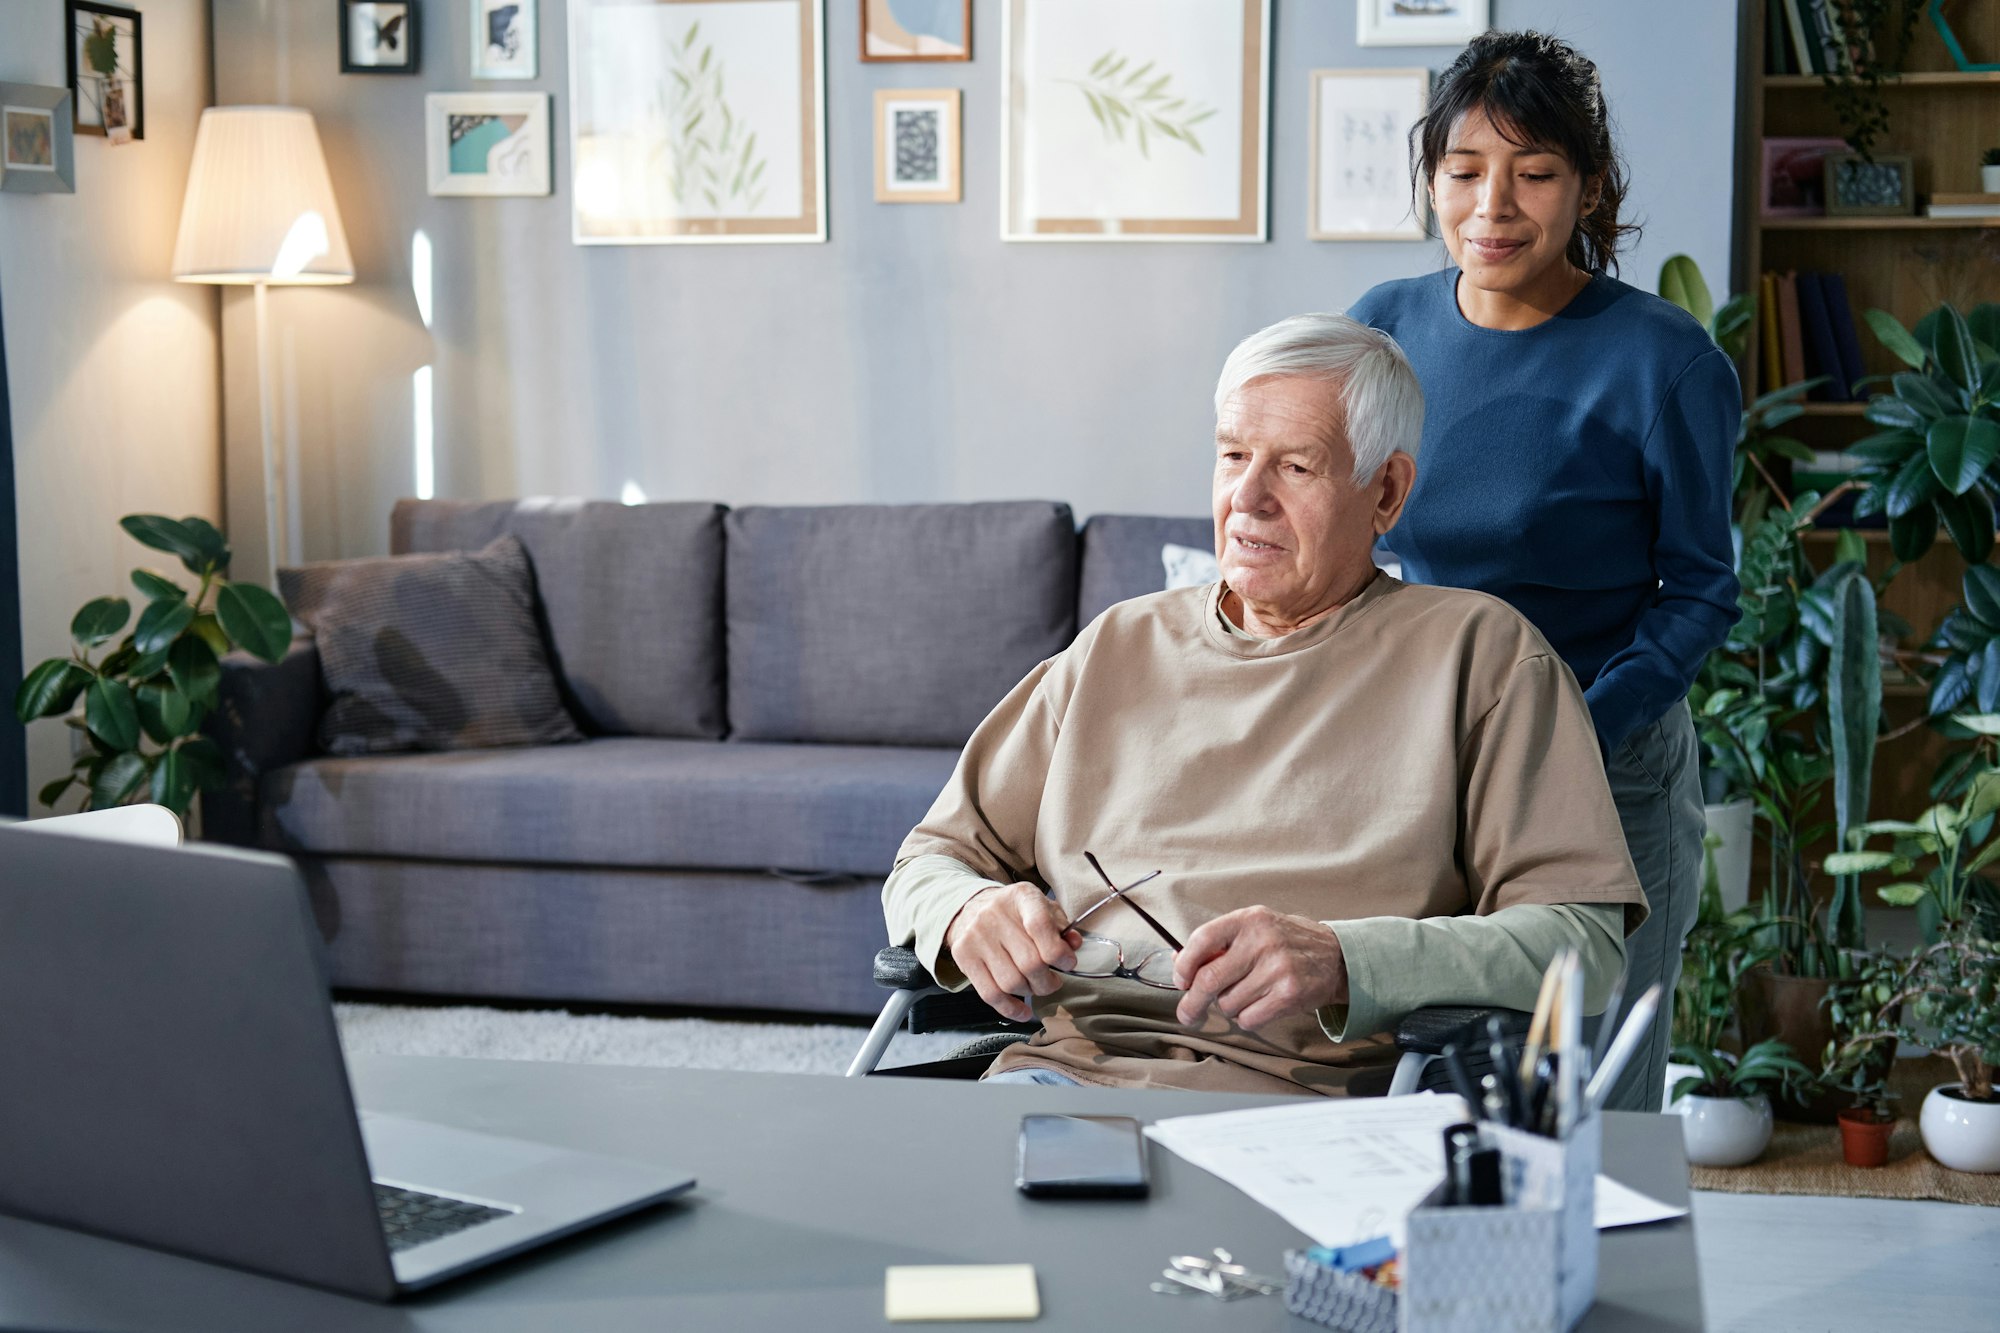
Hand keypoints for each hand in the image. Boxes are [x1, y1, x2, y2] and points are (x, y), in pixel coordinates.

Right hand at [942, 883, 1081, 1023]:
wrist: (972, 907)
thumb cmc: (1016, 913)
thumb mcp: (1043, 908)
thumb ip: (1062, 927)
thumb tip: (1074, 944)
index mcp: (1022, 897)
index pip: (1041, 926)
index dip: (1059, 952)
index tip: (1068, 963)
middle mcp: (995, 914)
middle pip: (1029, 963)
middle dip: (1048, 981)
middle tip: (1053, 981)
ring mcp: (976, 936)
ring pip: (1012, 982)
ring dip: (1030, 992)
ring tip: (1035, 986)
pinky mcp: (964, 956)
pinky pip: (990, 994)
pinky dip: (1010, 1008)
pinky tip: (1022, 1011)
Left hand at [1172, 906, 1346, 1029]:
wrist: (1335, 957)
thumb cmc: (1284, 943)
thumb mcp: (1253, 929)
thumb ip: (1217, 943)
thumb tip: (1179, 962)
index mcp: (1248, 919)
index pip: (1202, 940)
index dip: (1184, 965)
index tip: (1181, 981)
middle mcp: (1262, 941)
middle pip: (1209, 979)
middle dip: (1192, 1003)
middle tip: (1187, 1014)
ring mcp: (1277, 968)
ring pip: (1228, 1003)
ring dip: (1229, 1007)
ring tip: (1247, 995)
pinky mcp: (1289, 994)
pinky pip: (1248, 1019)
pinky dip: (1247, 1019)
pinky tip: (1260, 1005)